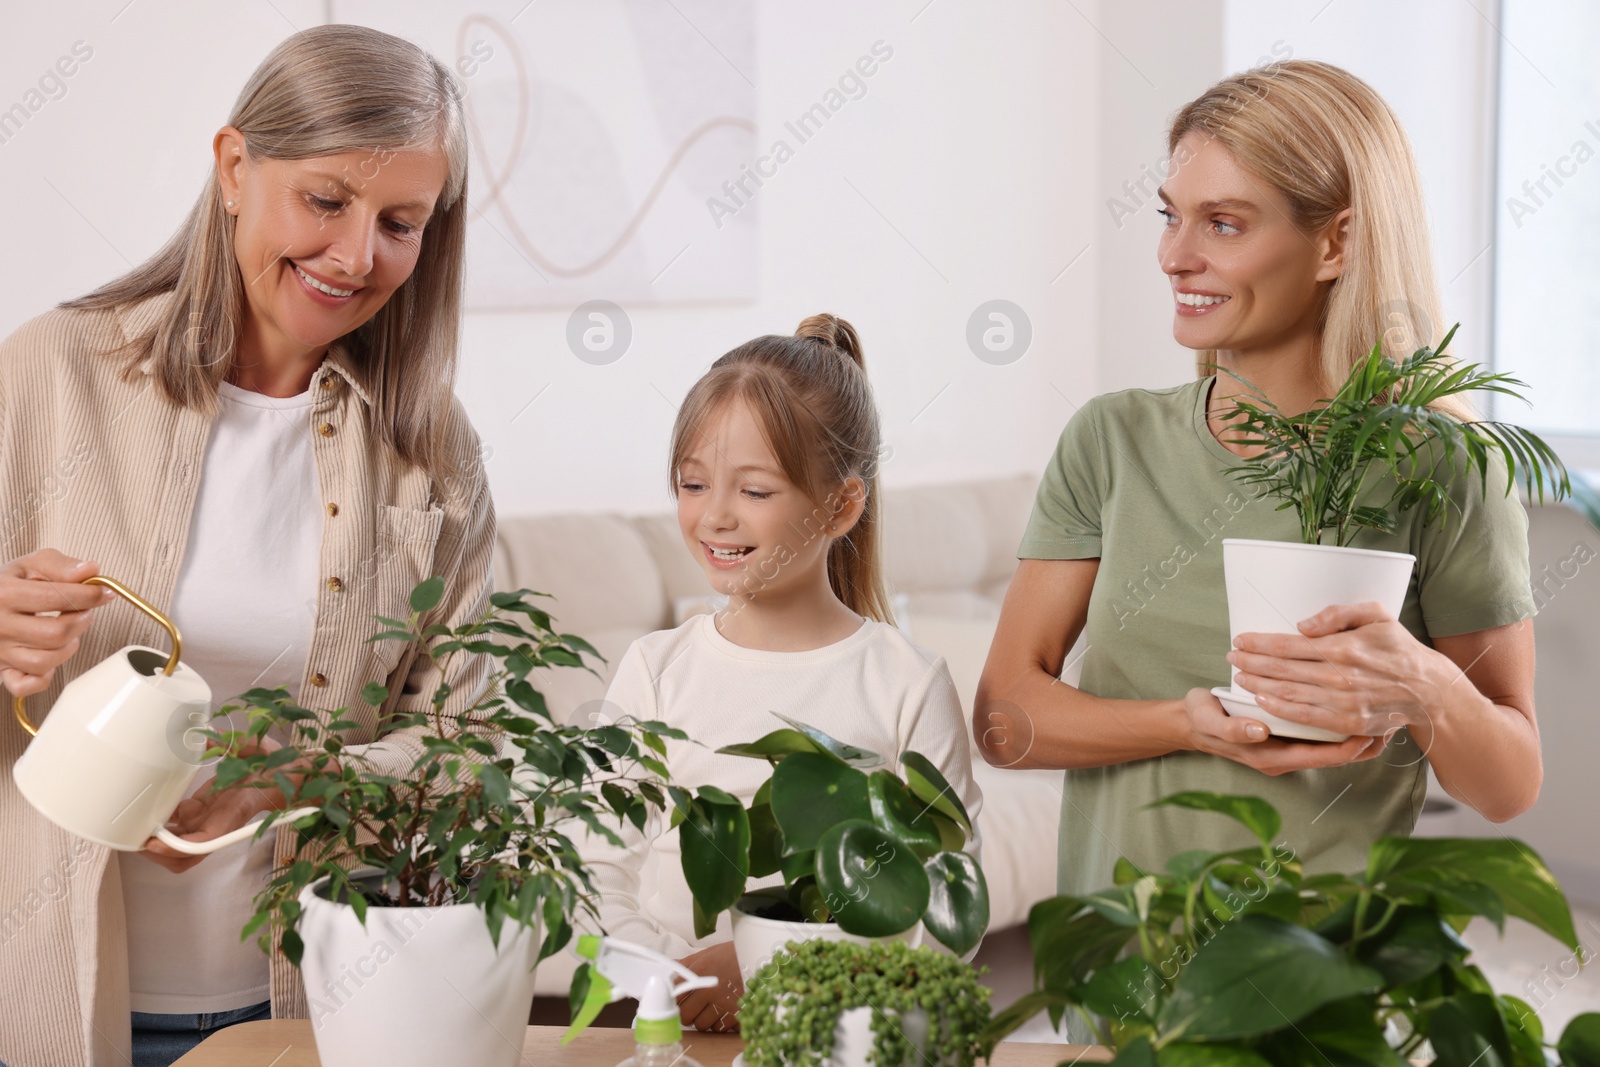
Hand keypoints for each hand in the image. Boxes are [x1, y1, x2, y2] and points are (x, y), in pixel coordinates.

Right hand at [0, 551, 116, 698]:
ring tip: (68, 632)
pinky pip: (24, 685)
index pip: (56, 598)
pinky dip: (43, 677)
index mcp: (3, 594)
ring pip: (45, 661)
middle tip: (84, 612)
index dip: (89, 596)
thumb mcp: (30, 566)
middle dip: (81, 621)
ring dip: (68, 647)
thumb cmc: (9, 586)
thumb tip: (90, 570)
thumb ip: (61, 566)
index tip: (104, 593)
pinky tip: (50, 658)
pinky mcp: (0, 669)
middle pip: (56, 633)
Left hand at [140, 737, 312, 873]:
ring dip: (160, 845)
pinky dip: (166, 828)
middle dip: (161, 853)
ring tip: (139, 828)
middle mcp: (223, 821)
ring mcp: (213, 821)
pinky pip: (183, 831)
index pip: (207, 838)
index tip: (154, 842)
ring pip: (183, 848)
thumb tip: (204, 735)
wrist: (292, 777)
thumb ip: (233, 742)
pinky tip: (155, 814)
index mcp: (236, 808)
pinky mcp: (208, 815)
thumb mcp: (258, 747)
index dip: (180, 846)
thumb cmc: (279, 764)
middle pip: (188, 855)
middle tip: (137, 838)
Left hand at [677, 941, 742, 1032]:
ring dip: (704, 1020)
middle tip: (694, 1007)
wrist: (762, 958)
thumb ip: (688, 964)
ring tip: (711, 1009)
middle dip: (688, 1013)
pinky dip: (720, 1024)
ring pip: (702, 1026)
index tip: (678, 999)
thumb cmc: (735, 954)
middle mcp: (710, 990)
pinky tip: (723, 1013)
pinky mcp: (738, 1015)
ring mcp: (724, 1005)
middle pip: (685, 1017)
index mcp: (700, 973)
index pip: (675, 996)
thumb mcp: (709, 953)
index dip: (675, 999)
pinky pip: (720, 1029)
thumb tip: (671, 971)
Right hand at [1182, 688, 1384, 775]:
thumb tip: (1259, 731)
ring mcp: (1288, 747)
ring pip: (1332, 746)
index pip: (1322, 757)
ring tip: (1384, 714)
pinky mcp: (1288, 735)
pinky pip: (1322, 736)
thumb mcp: (1211, 722)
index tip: (1372, 729)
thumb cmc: (1202, 720)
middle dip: (1364, 739)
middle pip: (1335, 755)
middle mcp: (1285, 757)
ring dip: (1357, 731)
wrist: (1190, 722)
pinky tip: (1355, 708)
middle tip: (1391, 719)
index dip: (1350, 747)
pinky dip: (1341, 724)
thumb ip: (1233, 730)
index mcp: (1272, 757)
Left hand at [1228, 602, 1444, 740]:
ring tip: (1239, 675)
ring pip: (1288, 692)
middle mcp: (1339, 676)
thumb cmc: (1398, 647)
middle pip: (1282, 669)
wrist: (1427, 689)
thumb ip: (1339, 613)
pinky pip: (1304, 716)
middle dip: (1251, 662)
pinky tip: (1261, 700)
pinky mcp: (1346, 722)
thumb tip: (1303, 626)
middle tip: (1231, 656)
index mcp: (1343, 647)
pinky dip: (1278, 708)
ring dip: (1259, 684)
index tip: (1240, 639)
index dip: (1259, 643)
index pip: (1289, 644)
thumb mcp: (1376, 615)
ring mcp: (1342, 701)